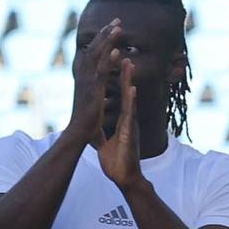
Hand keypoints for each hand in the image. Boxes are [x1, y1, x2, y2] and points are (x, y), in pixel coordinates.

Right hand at [67, 19, 124, 138]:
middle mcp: (83, 76)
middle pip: (94, 48)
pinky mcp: (93, 91)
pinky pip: (101, 73)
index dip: (100, 39)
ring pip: (97, 56)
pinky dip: (107, 60)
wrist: (77, 133)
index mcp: (83, 77)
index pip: (91, 52)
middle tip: (117, 20)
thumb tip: (96, 86)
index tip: (110, 28)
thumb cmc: (84, 121)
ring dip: (107, 41)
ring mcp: (87, 82)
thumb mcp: (89, 100)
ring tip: (118, 28)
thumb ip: (93, 90)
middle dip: (105, 33)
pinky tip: (116, 50)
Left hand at [96, 60, 156, 203]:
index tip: (114, 61)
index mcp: (123, 119)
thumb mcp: (106, 142)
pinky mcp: (130, 132)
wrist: (126, 178)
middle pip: (126, 91)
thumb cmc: (117, 162)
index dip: (116, 79)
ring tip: (128, 62)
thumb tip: (96, 128)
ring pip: (130, 98)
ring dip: (129, 81)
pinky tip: (131, 88)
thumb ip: (104, 133)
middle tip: (122, 50)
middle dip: (124, 72)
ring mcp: (131, 124)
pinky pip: (131, 114)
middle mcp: (129, 118)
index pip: (119, 95)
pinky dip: (131, 100)